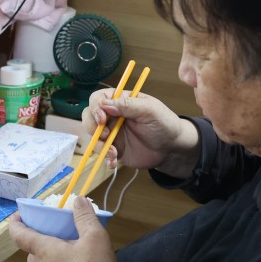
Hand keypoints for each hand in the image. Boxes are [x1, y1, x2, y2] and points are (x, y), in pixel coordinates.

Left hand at [9, 197, 124, 261]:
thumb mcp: (94, 238)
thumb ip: (85, 217)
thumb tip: (78, 200)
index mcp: (44, 250)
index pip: (20, 235)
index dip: (16, 224)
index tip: (18, 215)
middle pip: (31, 252)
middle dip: (36, 240)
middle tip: (49, 231)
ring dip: (49, 255)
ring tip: (67, 247)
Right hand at [84, 89, 198, 177]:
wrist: (171, 148)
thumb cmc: (164, 123)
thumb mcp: (150, 110)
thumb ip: (129, 105)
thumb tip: (105, 103)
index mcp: (121, 102)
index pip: (99, 99)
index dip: (95, 107)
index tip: (102, 119)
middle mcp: (113, 116)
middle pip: (89, 116)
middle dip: (92, 127)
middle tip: (105, 136)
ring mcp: (112, 133)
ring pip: (93, 136)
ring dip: (99, 146)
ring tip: (113, 153)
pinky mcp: (114, 148)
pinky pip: (102, 153)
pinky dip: (104, 158)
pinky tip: (114, 162)